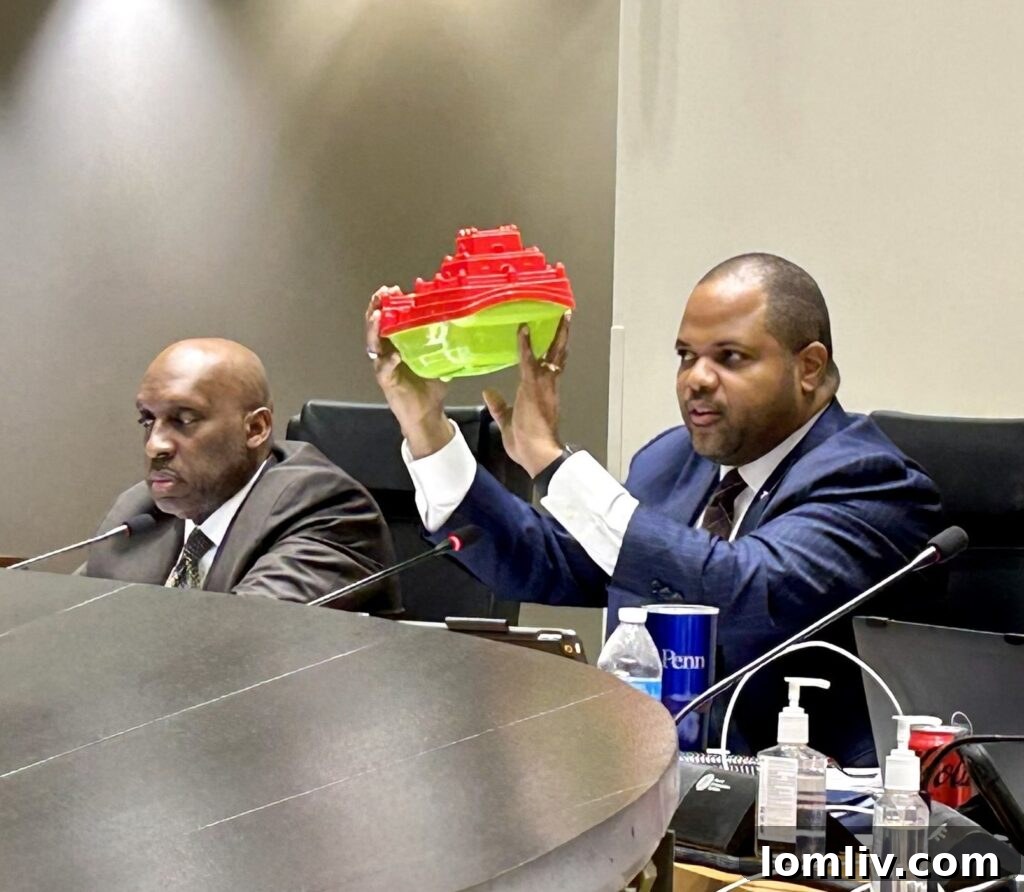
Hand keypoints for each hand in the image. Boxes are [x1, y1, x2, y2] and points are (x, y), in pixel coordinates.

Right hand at [365, 287, 451, 457]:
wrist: (427, 414)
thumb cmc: (431, 387)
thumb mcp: (441, 359)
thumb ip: (447, 343)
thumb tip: (464, 326)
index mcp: (398, 344)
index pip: (389, 319)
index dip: (388, 304)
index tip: (392, 289)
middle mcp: (387, 352)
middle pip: (375, 327)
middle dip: (376, 309)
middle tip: (381, 296)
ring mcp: (384, 367)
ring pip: (372, 345)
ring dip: (374, 329)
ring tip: (378, 316)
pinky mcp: (386, 382)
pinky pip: (383, 369)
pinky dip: (387, 362)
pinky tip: (393, 356)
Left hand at [482, 314, 570, 477]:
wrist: (538, 455)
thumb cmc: (527, 445)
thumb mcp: (507, 422)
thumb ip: (499, 406)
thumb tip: (488, 393)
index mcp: (544, 395)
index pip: (551, 367)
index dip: (553, 351)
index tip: (556, 336)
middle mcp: (548, 386)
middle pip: (558, 355)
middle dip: (562, 335)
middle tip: (566, 317)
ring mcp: (543, 385)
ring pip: (552, 353)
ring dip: (556, 333)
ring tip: (561, 314)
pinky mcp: (533, 387)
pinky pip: (528, 360)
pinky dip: (525, 344)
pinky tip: (523, 330)